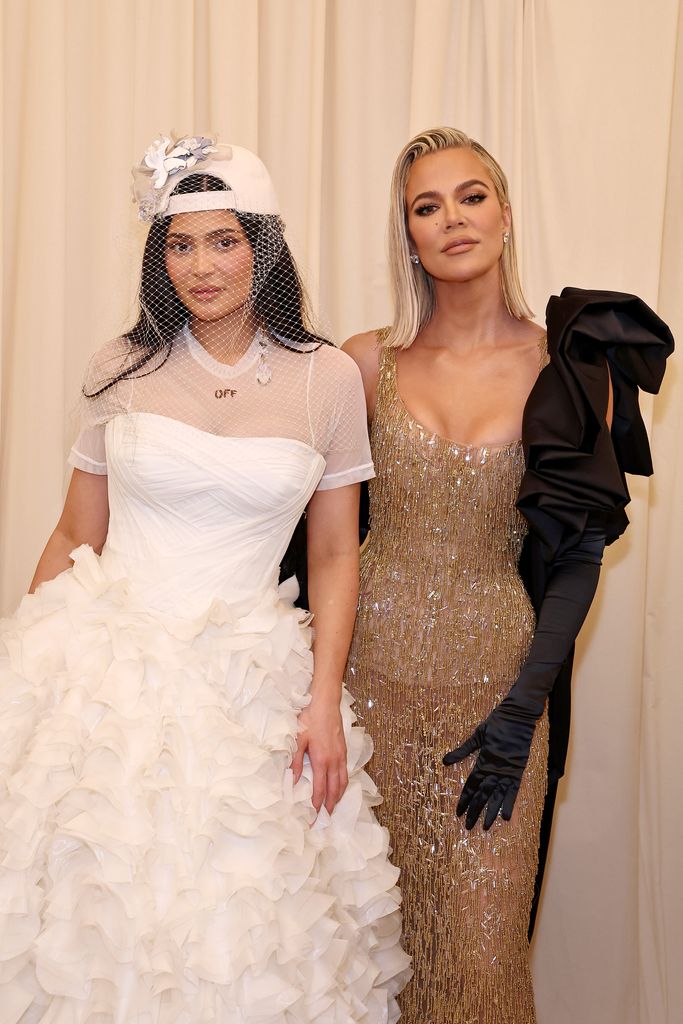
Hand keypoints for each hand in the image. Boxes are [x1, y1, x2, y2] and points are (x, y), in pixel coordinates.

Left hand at [291, 696, 347, 815]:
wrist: (325, 702)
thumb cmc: (310, 719)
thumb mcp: (298, 739)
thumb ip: (295, 761)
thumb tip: (291, 781)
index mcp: (321, 760)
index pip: (320, 790)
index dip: (316, 806)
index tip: (313, 818)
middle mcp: (334, 761)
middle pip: (335, 790)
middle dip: (330, 806)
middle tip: (325, 819)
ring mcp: (341, 755)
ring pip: (343, 782)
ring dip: (339, 796)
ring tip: (333, 807)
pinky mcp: (344, 750)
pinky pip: (345, 772)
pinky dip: (343, 784)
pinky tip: (339, 785)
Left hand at [443, 696, 539, 829]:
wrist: (517, 717)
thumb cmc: (495, 724)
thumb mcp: (476, 736)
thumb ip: (462, 751)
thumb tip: (445, 761)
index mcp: (482, 762)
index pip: (470, 786)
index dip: (464, 800)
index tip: (458, 812)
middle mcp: (493, 770)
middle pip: (481, 795)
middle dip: (474, 811)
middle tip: (468, 826)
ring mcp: (507, 772)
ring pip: (496, 797)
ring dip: (490, 813)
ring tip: (485, 827)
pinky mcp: (518, 771)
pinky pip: (514, 792)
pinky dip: (510, 804)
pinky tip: (507, 818)